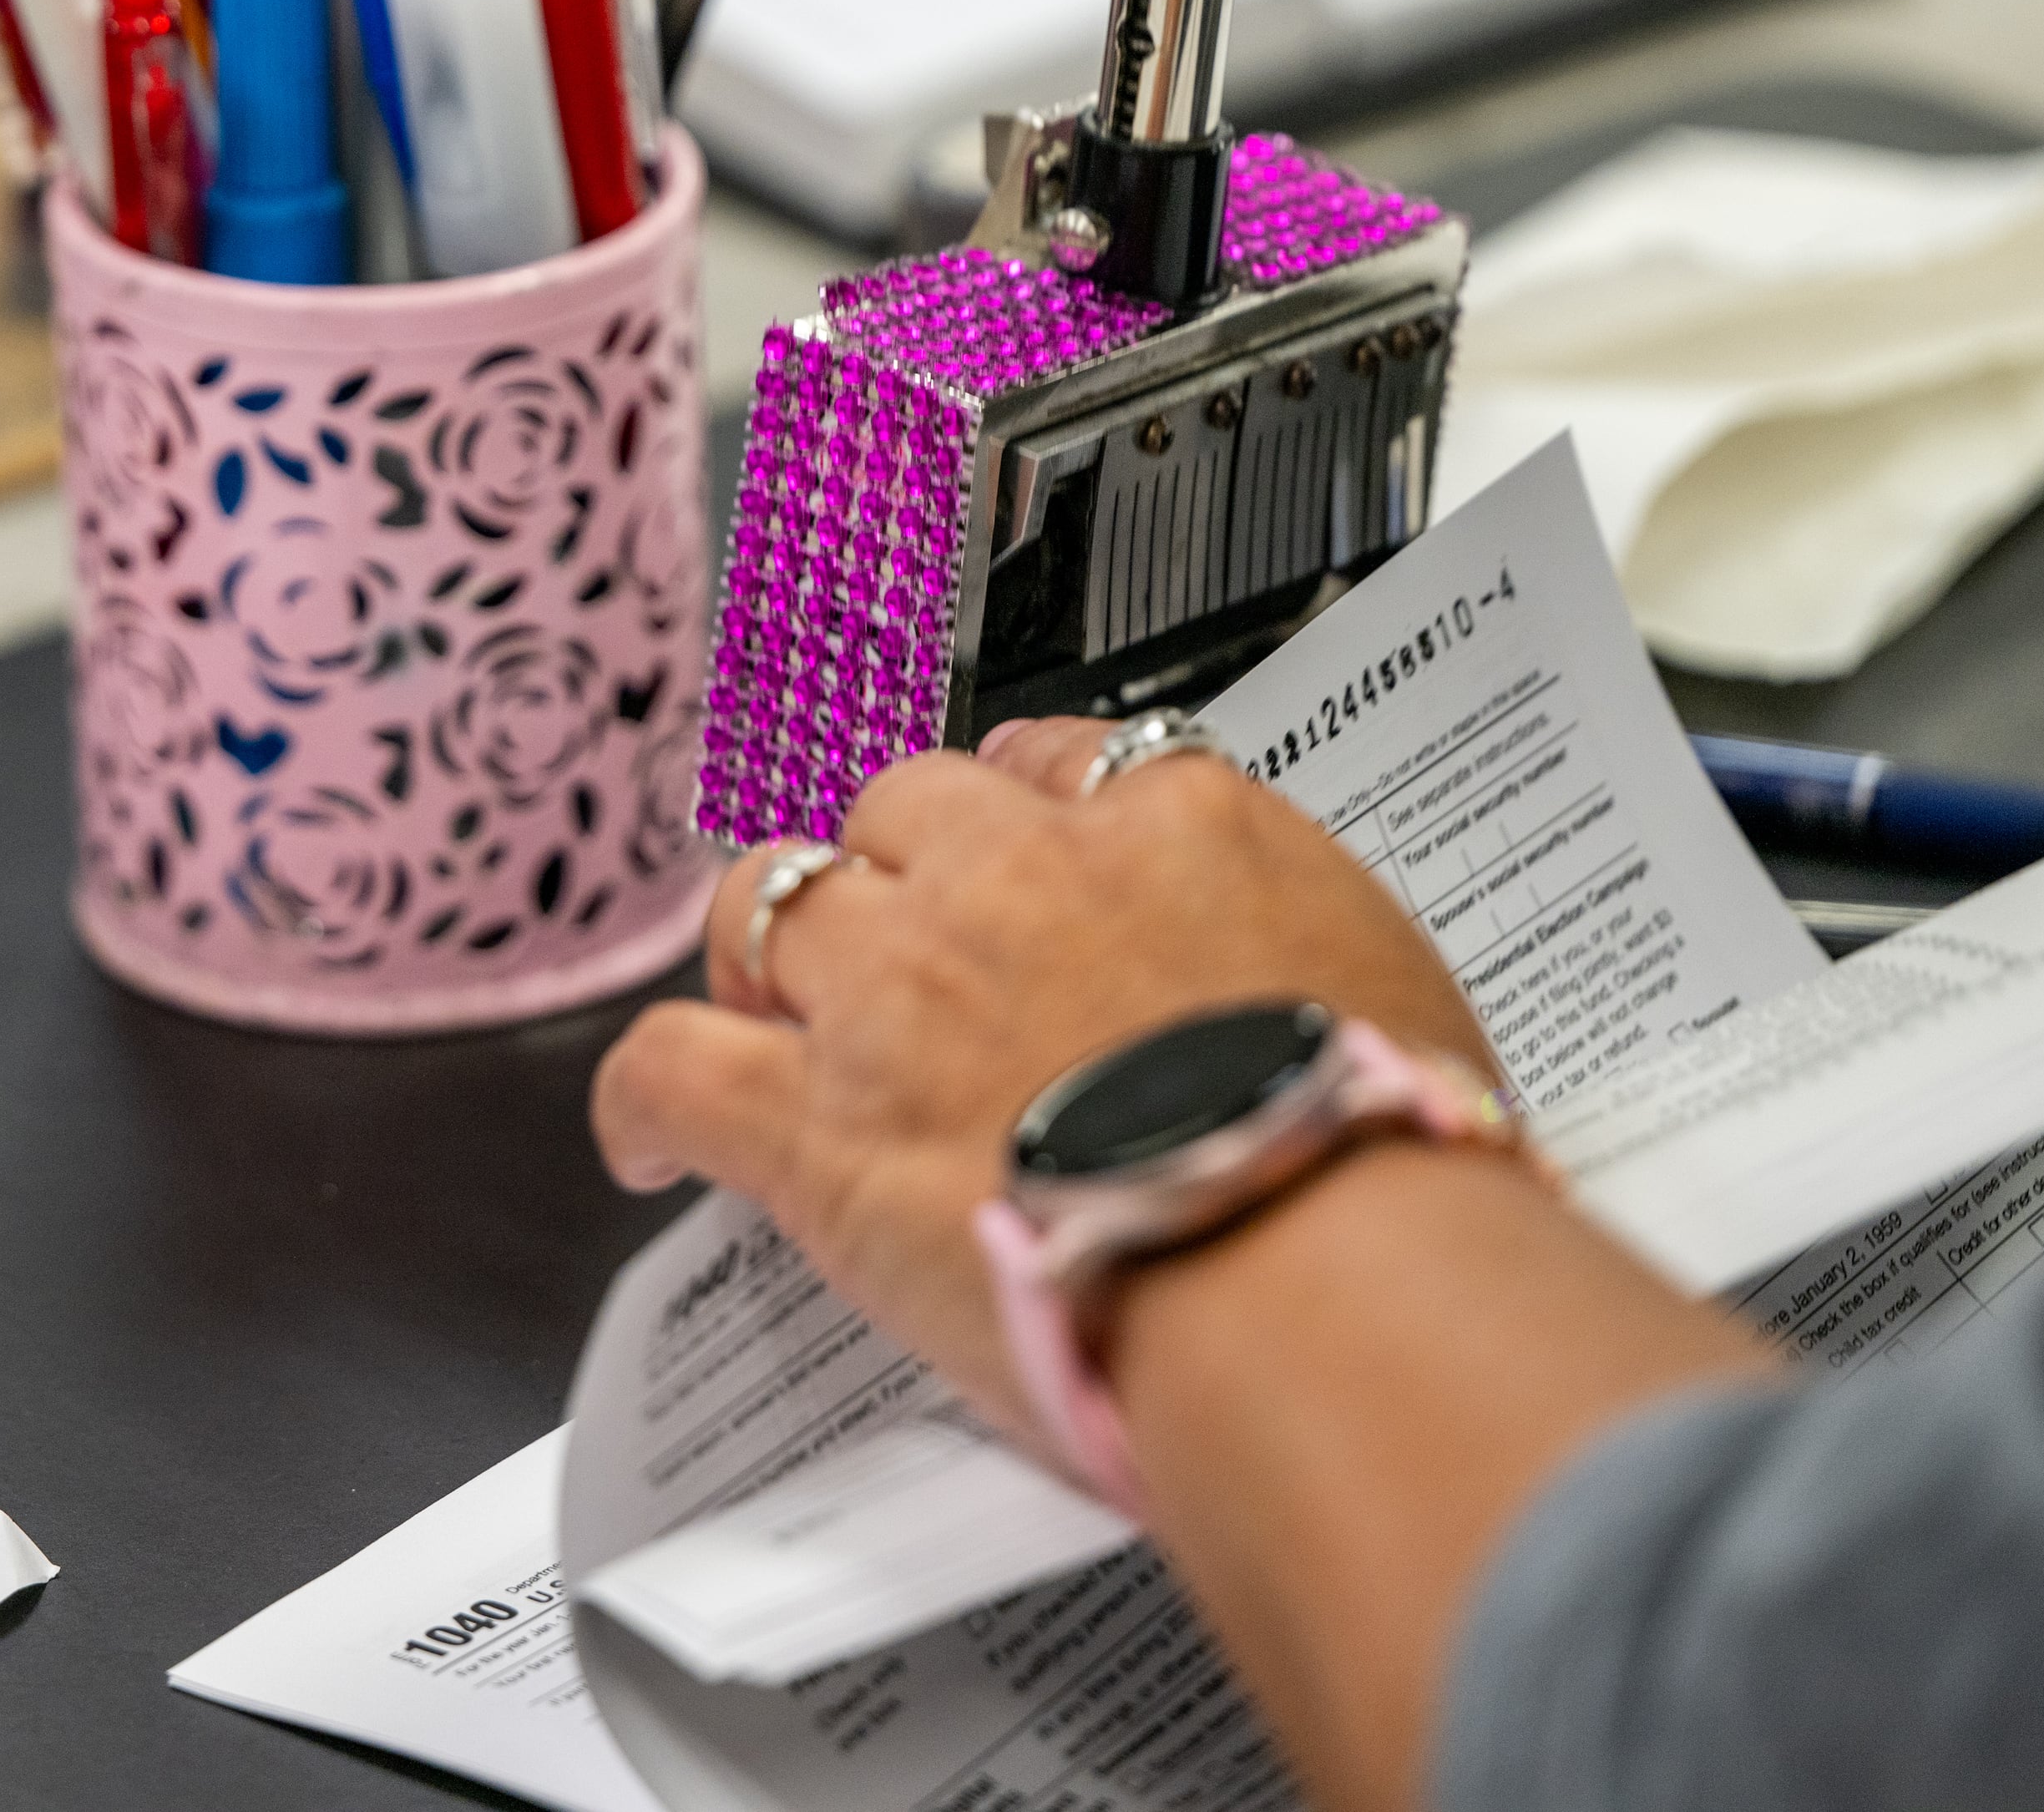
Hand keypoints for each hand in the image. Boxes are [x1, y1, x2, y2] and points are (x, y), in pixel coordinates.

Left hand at [588, 718, 1489, 1425]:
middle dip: (893, 871)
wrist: (1320, 1279)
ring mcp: (900, 987)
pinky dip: (644, 1099)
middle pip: (902, 810)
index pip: (1060, 764)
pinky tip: (652, 1138)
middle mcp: (1019, 878)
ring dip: (766, 951)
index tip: (1016, 859)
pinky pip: (670, 1067)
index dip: (1019, 817)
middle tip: (900, 950)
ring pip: (769, 900)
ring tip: (773, 1014)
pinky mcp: (816, 1120)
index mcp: (1178, 830)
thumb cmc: (1385, 1171)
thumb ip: (1308, 964)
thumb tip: (1298, 1005)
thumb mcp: (1399, 1004)